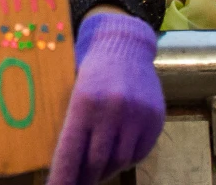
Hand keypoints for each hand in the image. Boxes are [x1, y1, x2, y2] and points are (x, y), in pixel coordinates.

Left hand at [47, 10, 164, 184]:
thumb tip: (61, 164)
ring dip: (105, 170)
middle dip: (84, 177)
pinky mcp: (154, 120)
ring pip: (119, 160)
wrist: (125, 45)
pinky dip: (125, 159)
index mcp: (84, 102)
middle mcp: (112, 110)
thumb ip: (70, 123)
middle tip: (75, 183)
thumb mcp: (72, 90)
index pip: (70, 151)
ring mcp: (137, 116)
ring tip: (94, 171)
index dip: (63, 177)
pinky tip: (115, 155)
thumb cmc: (89, 70)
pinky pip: (138, 153)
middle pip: (95, 161)